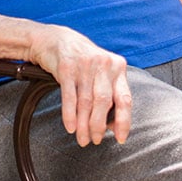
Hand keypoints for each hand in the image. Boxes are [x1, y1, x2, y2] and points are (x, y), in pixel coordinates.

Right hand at [28, 25, 131, 146]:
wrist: (56, 39)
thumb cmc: (83, 61)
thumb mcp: (101, 72)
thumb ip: (109, 94)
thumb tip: (112, 125)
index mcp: (117, 67)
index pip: (125, 98)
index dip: (124, 121)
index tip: (121, 139)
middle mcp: (104, 64)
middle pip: (104, 102)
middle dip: (98, 126)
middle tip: (94, 140)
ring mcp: (85, 65)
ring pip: (86, 102)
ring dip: (83, 125)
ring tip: (82, 139)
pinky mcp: (67, 67)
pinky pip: (69, 96)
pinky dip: (69, 115)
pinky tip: (70, 127)